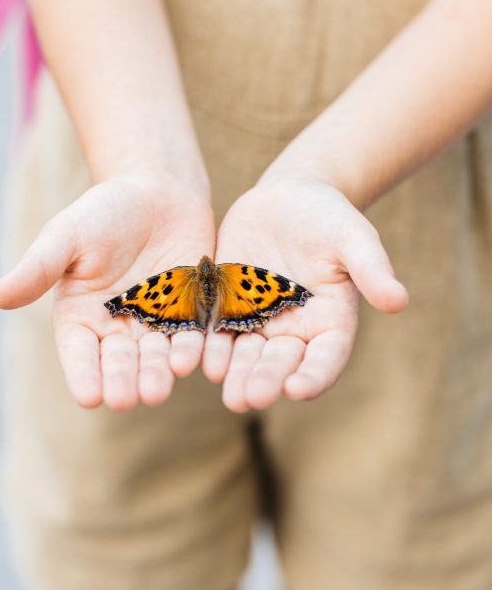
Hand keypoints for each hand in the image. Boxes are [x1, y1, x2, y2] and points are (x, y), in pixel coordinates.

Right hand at [0, 171, 213, 409]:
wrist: (157, 191)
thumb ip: (39, 267)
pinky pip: (190, 334)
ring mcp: (156, 322)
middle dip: (123, 380)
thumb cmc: (104, 212)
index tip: (88, 397)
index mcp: (81, 316)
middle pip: (120, 361)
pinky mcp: (189, 311)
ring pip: (155, 355)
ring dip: (157, 373)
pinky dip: (190, 348)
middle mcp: (118, 326)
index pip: (79, 353)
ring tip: (158, 390)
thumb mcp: (67, 235)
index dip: (84, 375)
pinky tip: (190, 359)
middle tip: (128, 399)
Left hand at [203, 180, 407, 411]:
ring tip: (223, 390)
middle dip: (264, 380)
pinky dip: (209, 345)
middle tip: (247, 399)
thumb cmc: (328, 216)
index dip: (314, 375)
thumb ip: (371, 268)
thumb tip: (399, 301)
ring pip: (245, 354)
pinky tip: (197, 358)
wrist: (287, 198)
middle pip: (279, 363)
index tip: (298, 389)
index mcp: (329, 322)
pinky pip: (217, 329)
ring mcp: (258, 320)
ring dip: (234, 373)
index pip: (325, 358)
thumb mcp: (353, 238)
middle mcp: (293, 330)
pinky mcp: (228, 305)